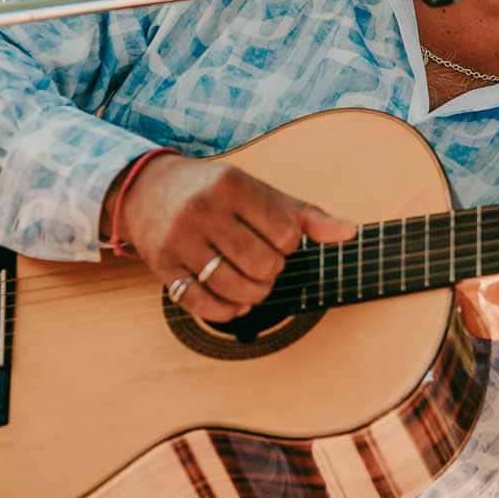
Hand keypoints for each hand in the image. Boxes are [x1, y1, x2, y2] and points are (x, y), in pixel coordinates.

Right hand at [113, 153, 356, 322]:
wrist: (148, 188)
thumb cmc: (217, 191)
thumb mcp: (261, 192)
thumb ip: (306, 215)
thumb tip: (350, 233)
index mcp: (233, 185)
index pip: (284, 233)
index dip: (289, 246)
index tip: (278, 240)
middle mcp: (204, 209)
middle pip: (261, 264)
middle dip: (271, 272)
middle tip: (265, 264)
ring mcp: (180, 238)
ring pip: (233, 287)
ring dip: (254, 295)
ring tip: (254, 284)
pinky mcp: (163, 265)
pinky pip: (201, 304)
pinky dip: (226, 312)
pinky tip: (235, 303)